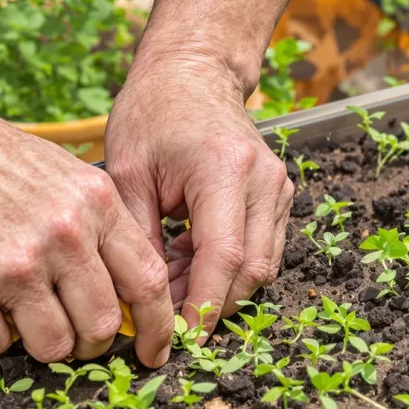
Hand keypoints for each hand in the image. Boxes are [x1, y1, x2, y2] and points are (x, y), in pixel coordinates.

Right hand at [0, 94, 173, 366]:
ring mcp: (15, 266)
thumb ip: (98, 225)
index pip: (147, 281)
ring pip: (56, 345)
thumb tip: (126, 291)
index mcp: (95, 204)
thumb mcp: (63, 174)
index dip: (158, 325)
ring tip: (26, 319)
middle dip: (94, 344)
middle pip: (103, 324)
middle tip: (78, 338)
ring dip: (46, 345)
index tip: (155, 350)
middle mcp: (63, 236)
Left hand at [105, 53, 293, 334]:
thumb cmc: (152, 113)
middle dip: (211, 303)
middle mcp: (263, 179)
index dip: (204, 304)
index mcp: (223, 168)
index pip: (225, 256)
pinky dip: (229, 267)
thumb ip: (138, 239)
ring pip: (263, 266)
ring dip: (220, 288)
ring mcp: (279, 187)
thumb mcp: (127, 174)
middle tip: (164, 314)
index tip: (179, 336)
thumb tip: (141, 302)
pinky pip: (263, 249)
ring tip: (172, 280)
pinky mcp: (280, 194)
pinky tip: (190, 259)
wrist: (193, 72)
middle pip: (252, 269)